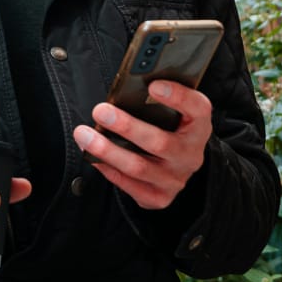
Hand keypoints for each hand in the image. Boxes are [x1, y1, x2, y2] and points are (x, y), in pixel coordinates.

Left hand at [72, 80, 210, 209]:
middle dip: (126, 126)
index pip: (197, 108)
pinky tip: (91, 155)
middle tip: (101, 111)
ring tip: (83, 134)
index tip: (153, 85)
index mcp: (198, 125)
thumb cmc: (166, 127)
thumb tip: (122, 89)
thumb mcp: (170, 111)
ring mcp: (176, 179)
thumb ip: (153, 100)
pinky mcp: (159, 197)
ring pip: (138, 166)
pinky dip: (106, 168)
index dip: (178, 96)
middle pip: (159, 142)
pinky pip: (128, 185)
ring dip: (107, 150)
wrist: (176, 165)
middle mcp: (191, 154)